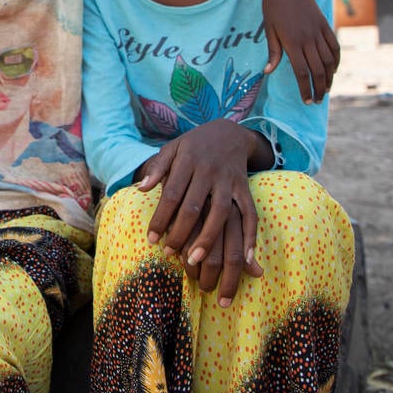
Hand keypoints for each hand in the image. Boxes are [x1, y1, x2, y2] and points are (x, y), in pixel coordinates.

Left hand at [136, 121, 261, 294]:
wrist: (230, 132)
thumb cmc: (194, 145)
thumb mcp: (172, 147)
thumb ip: (157, 167)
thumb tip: (141, 188)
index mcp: (188, 161)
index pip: (171, 194)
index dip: (160, 218)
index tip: (151, 239)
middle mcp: (209, 171)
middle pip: (194, 206)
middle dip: (180, 232)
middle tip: (169, 253)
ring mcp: (229, 180)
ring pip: (220, 212)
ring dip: (208, 238)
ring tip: (194, 260)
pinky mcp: (245, 188)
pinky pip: (250, 213)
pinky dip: (251, 235)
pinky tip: (247, 258)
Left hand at [261, 0, 339, 102]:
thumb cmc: (272, 7)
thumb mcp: (269, 30)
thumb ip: (273, 52)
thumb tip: (268, 72)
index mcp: (292, 42)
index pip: (301, 72)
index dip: (305, 88)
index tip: (306, 101)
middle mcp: (307, 39)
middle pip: (318, 70)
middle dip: (319, 88)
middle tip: (317, 100)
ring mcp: (318, 31)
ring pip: (329, 60)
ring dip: (329, 77)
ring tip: (327, 88)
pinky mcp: (325, 24)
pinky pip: (334, 45)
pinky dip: (336, 59)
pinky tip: (334, 69)